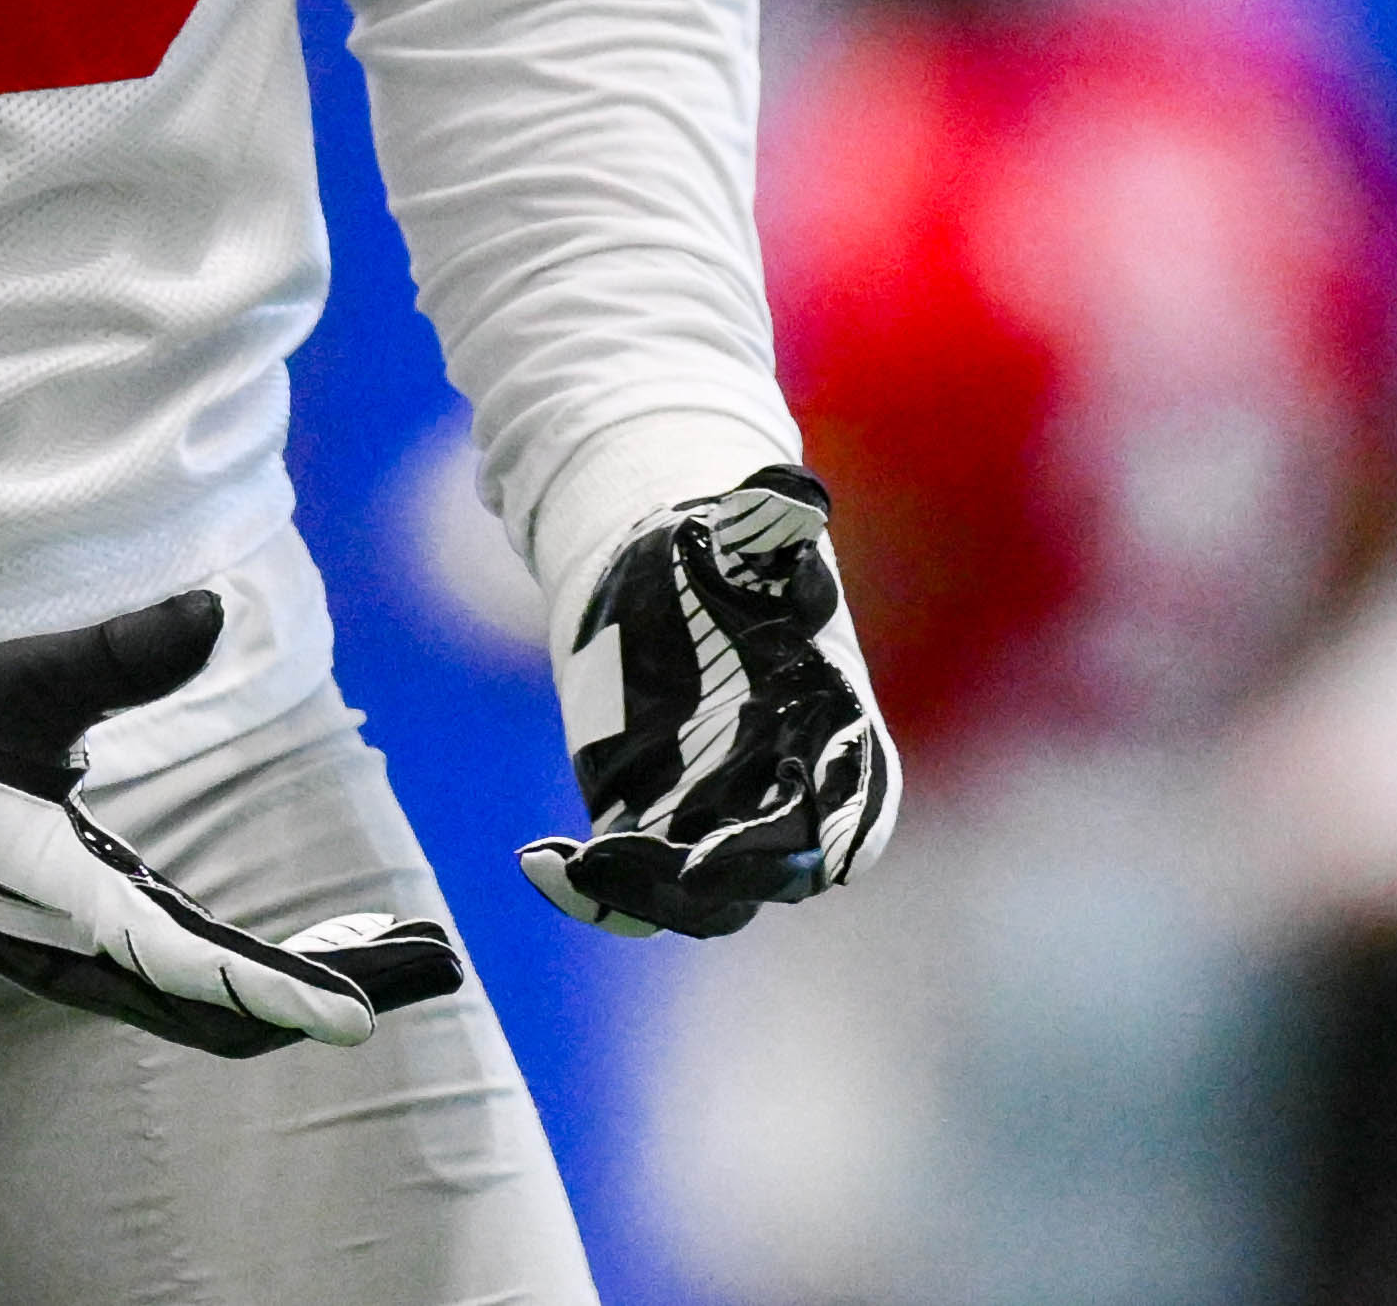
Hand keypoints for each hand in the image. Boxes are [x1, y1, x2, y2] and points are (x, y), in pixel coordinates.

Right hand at [0, 591, 469, 1056]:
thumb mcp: (17, 674)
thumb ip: (116, 652)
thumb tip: (214, 609)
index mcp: (58, 895)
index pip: (184, 964)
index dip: (271, 990)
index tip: (357, 1015)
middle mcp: (76, 947)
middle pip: (221, 1005)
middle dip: (328, 996)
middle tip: (438, 969)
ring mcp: (84, 953)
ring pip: (212, 1003)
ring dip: (307, 990)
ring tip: (410, 959)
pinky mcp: (92, 938)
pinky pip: (192, 981)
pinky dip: (265, 976)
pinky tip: (326, 947)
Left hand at [521, 465, 900, 937]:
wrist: (666, 565)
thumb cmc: (732, 549)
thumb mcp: (752, 534)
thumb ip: (774, 531)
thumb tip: (792, 499)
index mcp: (840, 733)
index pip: (854, 808)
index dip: (830, 834)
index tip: (811, 850)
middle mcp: (788, 793)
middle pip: (775, 869)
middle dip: (729, 877)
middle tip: (671, 863)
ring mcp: (720, 818)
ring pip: (701, 896)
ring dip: (649, 894)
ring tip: (585, 862)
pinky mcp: (652, 824)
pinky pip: (634, 887)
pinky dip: (596, 891)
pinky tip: (542, 858)